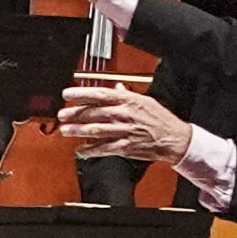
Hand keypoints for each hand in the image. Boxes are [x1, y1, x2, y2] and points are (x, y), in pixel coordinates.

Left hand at [55, 77, 195, 166]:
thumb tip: (116, 86)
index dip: (81, 94)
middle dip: (75, 114)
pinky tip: (81, 151)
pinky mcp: (125, 147)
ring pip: (96, 130)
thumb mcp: (144, 100)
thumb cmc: (160, 118)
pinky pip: (104, 148)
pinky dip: (91, 150)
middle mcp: (124, 115)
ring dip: (78, 130)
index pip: (100, 94)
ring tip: (66, 130)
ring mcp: (124, 131)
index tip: (67, 94)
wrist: (174, 138)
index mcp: (128, 101)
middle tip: (62, 114)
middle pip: (94, 112)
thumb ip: (126, 95)